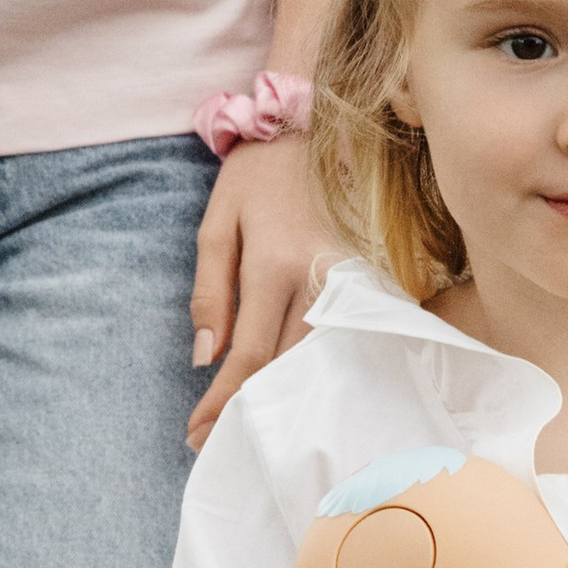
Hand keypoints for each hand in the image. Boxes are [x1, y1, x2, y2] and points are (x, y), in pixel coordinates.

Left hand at [189, 132, 325, 451]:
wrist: (314, 125)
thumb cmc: (257, 176)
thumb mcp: (216, 225)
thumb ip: (210, 292)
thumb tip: (205, 356)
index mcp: (274, 266)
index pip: (248, 354)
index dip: (222, 400)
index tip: (197, 432)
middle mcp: (318, 280)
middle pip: (286, 368)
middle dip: (249, 410)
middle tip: (217, 442)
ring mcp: (351, 283)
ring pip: (320, 360)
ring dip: (286, 400)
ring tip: (254, 428)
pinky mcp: (370, 281)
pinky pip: (347, 340)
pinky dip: (323, 373)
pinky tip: (305, 395)